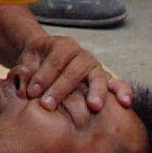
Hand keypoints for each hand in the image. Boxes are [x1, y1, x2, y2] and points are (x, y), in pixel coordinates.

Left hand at [10, 32, 131, 115]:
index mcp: (63, 45)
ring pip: (98, 76)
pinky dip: (122, 91)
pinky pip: (116, 83)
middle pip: (75, 70)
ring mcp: (95, 67)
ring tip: (94, 106)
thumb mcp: (27, 63)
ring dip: (96, 91)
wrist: (45, 61)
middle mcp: (82, 55)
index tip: (32, 92)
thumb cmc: (36, 64)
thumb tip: (25, 86)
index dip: (44, 76)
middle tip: (48, 105)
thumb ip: (26, 72)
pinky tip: (125, 103)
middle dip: (61, 88)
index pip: (55, 60)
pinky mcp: (103, 80)